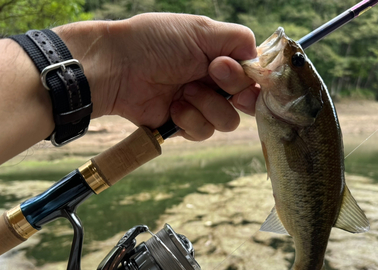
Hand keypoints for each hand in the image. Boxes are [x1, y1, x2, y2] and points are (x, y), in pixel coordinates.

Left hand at [54, 14, 259, 140]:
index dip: (251, 79)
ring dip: (207, 105)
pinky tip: (172, 107)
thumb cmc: (156, 42)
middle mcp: (214, 83)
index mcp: (220, 57)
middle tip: (212, 76)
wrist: (119, 68)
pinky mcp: (184, 125)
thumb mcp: (202, 30)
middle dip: (232, 91)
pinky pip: (204, 131)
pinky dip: (189, 119)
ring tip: (183, 91)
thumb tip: (258, 59)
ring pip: (227, 121)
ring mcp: (199, 105)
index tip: (232, 70)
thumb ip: (239, 40)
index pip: (253, 75)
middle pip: (246, 101)